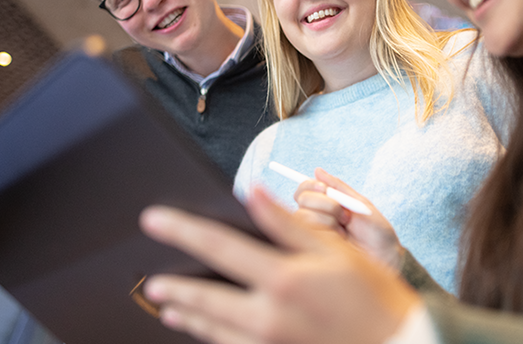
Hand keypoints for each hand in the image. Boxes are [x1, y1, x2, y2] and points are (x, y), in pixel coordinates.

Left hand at [139, 186, 420, 343]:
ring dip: (186, 314)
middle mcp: (268, 315)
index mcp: (283, 277)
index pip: (217, 245)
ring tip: (167, 304)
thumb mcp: (335, 250)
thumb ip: (287, 223)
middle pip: (203, 296)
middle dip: (173, 284)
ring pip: (211, 329)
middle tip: (150, 278)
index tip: (152, 219)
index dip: (181, 229)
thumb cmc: (372, 295)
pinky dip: (209, 338)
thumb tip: (252, 191)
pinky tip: (200, 331)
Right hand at [293, 169, 403, 271]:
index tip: (324, 189)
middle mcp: (316, 218)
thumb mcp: (361, 204)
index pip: (304, 190)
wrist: (386, 259)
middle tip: (344, 214)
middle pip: (301, 199)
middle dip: (325, 203)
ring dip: (328, 219)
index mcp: (326, 205)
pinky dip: (327, 232)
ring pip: (303, 216)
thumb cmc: (377, 232)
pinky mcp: (313, 250)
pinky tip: (339, 240)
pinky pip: (307, 234)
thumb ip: (339, 188)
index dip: (310, 185)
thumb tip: (317, 170)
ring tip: (344, 230)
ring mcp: (313, 235)